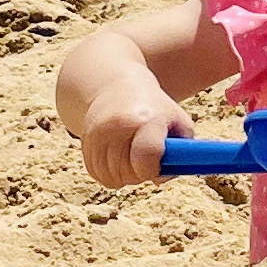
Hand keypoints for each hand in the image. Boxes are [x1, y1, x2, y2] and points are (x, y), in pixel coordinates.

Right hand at [63, 53, 175, 187]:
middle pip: (129, 173)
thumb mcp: (178, 122)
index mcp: (145, 118)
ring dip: (126, 175)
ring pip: (112, 178)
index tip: (159, 162)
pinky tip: (118, 155)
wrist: (118, 87)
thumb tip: (159, 179)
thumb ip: (182, 154)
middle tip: (147, 155)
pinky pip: (99, 175)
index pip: (147, 156)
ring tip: (133, 153)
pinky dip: (111, 172)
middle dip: (142, 173)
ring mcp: (97, 134)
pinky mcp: (85, 143)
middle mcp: (117, 125)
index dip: (155, 168)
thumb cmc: (155, 109)